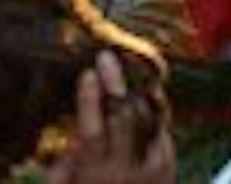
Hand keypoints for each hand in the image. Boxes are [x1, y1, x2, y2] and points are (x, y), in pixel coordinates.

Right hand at [44, 50, 172, 180]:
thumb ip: (63, 165)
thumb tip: (71, 132)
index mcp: (93, 176)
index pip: (92, 130)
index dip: (89, 100)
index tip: (86, 74)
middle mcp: (124, 171)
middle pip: (122, 115)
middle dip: (114, 83)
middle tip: (107, 57)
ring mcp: (150, 168)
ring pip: (146, 117)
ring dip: (136, 89)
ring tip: (127, 67)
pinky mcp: (167, 166)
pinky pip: (161, 128)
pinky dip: (153, 107)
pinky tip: (146, 90)